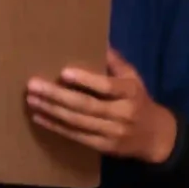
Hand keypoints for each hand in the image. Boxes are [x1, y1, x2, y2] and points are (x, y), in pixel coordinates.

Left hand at [27, 50, 177, 163]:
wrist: (157, 137)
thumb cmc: (139, 100)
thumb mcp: (134, 78)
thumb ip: (115, 62)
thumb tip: (97, 40)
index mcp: (131, 92)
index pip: (107, 86)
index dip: (86, 80)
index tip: (63, 72)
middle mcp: (122, 113)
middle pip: (86, 105)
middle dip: (57, 95)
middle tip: (33, 85)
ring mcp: (113, 133)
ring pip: (78, 122)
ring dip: (52, 110)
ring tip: (31, 99)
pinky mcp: (104, 147)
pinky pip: (76, 137)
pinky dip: (56, 127)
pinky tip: (40, 117)